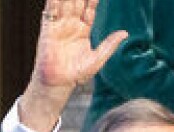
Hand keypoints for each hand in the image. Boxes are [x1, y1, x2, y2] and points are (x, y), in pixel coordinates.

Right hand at [19, 0, 127, 131]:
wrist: (58, 82)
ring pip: (64, 4)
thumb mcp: (97, 59)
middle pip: (77, 2)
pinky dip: (53, 3)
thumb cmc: (77, 74)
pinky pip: (50, 12)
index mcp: (84, 29)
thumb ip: (109, 45)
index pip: (90, 8)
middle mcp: (71, 24)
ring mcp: (59, 25)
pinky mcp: (48, 29)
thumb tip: (125, 33)